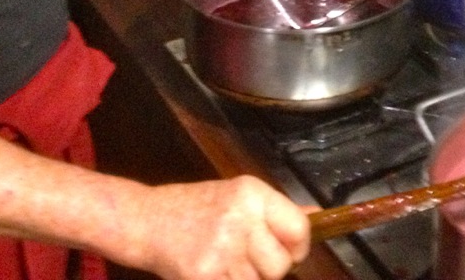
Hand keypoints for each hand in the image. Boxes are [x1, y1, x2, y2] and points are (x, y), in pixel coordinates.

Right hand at [129, 176, 310, 279]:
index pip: (299, 228)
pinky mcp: (204, 275)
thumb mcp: (237, 196)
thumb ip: (276, 210)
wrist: (146, 220)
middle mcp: (240, 217)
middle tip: (249, 260)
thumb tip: (317, 215)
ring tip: (227, 264)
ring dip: (248, 279)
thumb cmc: (194, 208)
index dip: (298, 248)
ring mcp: (221, 248)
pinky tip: (215, 272)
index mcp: (252, 194)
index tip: (289, 252)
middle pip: (281, 265)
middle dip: (270, 270)